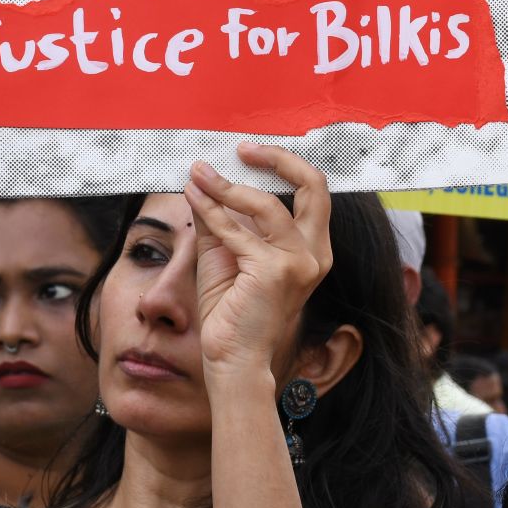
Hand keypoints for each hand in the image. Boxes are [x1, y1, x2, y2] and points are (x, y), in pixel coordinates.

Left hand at [182, 143, 332, 374]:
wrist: (232, 360)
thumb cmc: (231, 314)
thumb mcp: (226, 255)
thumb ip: (222, 219)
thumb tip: (204, 180)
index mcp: (311, 250)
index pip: (312, 192)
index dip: (282, 164)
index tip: (247, 152)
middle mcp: (314, 254)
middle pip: (314, 186)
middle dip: (278, 157)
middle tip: (242, 148)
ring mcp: (299, 263)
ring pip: (267, 204)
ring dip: (227, 185)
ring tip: (198, 175)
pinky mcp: (274, 272)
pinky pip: (236, 230)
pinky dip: (211, 210)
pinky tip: (193, 197)